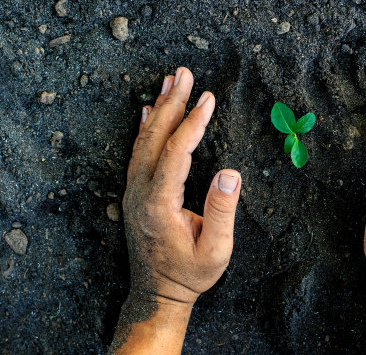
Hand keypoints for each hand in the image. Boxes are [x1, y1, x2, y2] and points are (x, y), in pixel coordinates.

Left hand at [122, 67, 240, 306]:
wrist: (157, 292)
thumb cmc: (189, 274)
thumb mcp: (215, 252)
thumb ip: (222, 212)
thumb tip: (231, 173)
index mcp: (160, 203)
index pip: (177, 151)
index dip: (194, 122)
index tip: (209, 98)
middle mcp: (141, 191)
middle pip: (154, 136)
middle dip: (172, 102)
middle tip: (184, 73)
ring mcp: (134, 190)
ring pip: (143, 140)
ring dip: (157, 109)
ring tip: (170, 82)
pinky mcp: (135, 192)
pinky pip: (137, 152)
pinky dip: (144, 127)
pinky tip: (147, 110)